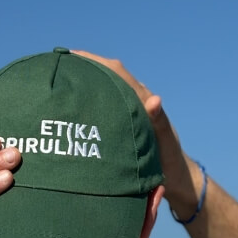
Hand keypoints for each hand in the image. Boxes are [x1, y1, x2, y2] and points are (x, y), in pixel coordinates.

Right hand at [72, 51, 201, 214]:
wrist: (178, 181)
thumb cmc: (172, 162)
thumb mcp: (165, 142)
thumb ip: (159, 121)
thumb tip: (154, 99)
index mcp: (144, 102)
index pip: (117, 73)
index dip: (96, 62)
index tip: (73, 56)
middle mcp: (135, 103)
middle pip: (108, 77)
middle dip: (86, 68)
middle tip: (59, 66)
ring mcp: (130, 114)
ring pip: (106, 91)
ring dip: (87, 83)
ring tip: (60, 81)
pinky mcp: (125, 127)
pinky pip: (106, 108)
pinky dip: (90, 102)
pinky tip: (73, 108)